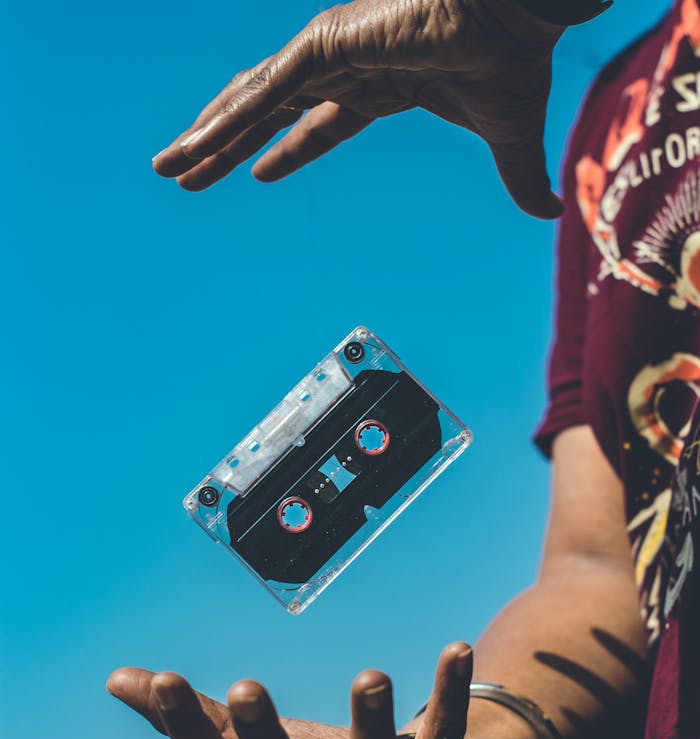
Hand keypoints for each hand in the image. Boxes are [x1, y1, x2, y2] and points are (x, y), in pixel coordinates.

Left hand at [152, 0, 565, 217]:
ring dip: (207, 135)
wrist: (523, 13)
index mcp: (379, 86)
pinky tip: (196, 145)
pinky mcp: (328, 44)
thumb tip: (549, 213)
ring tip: (168, 166)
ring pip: (251, 101)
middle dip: (225, 146)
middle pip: (267, 114)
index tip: (254, 171)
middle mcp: (344, 67)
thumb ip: (516, 178)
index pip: (316, 125)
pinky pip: (265, 92)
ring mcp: (331, 53)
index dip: (284, 150)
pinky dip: (229, 120)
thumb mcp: (509, 139)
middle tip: (185, 172)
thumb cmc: (517, 60)